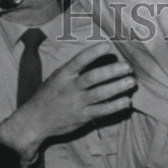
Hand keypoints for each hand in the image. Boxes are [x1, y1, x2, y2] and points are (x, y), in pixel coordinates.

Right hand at [0, 41, 135, 160]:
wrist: (36, 121)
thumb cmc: (47, 97)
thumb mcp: (55, 78)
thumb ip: (72, 71)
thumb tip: (92, 60)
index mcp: (63, 75)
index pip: (80, 60)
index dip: (94, 53)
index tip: (108, 46)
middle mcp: (70, 88)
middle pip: (94, 77)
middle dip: (112, 71)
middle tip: (127, 67)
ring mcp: (77, 103)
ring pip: (101, 94)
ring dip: (118, 87)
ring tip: (131, 82)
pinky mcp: (82, 117)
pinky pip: (102, 111)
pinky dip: (115, 106)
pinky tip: (126, 102)